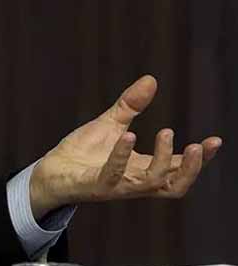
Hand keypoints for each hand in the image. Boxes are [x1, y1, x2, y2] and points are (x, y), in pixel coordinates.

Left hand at [30, 75, 222, 218]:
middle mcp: (134, 182)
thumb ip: (132, 105)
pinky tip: (128, 135)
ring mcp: (116, 186)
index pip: (179, 169)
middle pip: (174, 186)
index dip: (200, 159)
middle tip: (196, 145)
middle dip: (190, 168)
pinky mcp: (95, 185)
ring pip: (150, 183)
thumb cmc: (82, 153)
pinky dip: (122, 156)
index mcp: (143, 168)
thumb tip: (151, 79)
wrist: (50, 171)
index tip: (214, 141)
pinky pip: (113, 175)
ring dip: (163, 160)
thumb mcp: (111, 124)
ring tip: (167, 132)